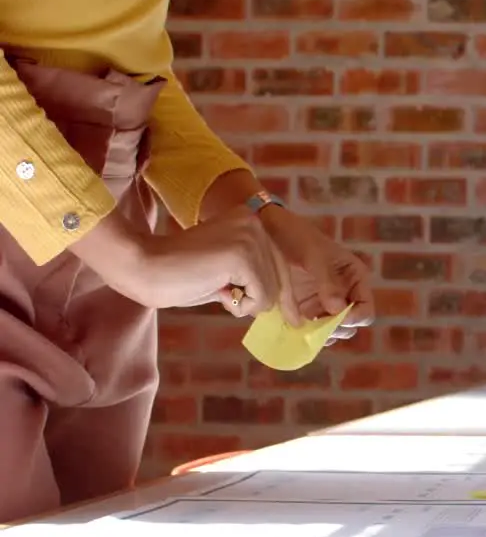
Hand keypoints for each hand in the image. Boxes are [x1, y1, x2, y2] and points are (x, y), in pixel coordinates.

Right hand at [70, 206, 297, 320]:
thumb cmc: (177, 275)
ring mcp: (250, 236)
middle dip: (263, 300)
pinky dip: (240, 306)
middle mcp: (254, 222)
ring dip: (244, 302)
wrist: (141, 266)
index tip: (294, 317)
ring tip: (215, 290)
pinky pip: (260, 296)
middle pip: (281, 276)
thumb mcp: (226, 272)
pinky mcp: (242, 255)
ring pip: (272, 291)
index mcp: (249, 219)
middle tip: (236, 306)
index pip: (280, 261)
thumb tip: (281, 301)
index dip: (283, 292)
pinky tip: (217, 292)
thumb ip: (251, 276)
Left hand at [258, 206, 373, 345]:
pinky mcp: (307, 309)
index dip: (355, 318)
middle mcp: (344, 293)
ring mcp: (325, 303)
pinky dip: (307, 335)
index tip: (336, 319)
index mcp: (355, 278)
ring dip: (322, 336)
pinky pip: (312, 329)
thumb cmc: (298, 237)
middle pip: (351, 324)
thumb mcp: (314, 255)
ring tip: (308, 333)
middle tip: (319, 328)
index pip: (365, 309)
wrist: (271, 231)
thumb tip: (337, 309)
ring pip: (333, 331)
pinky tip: (297, 332)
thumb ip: (327, 282)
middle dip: (337, 330)